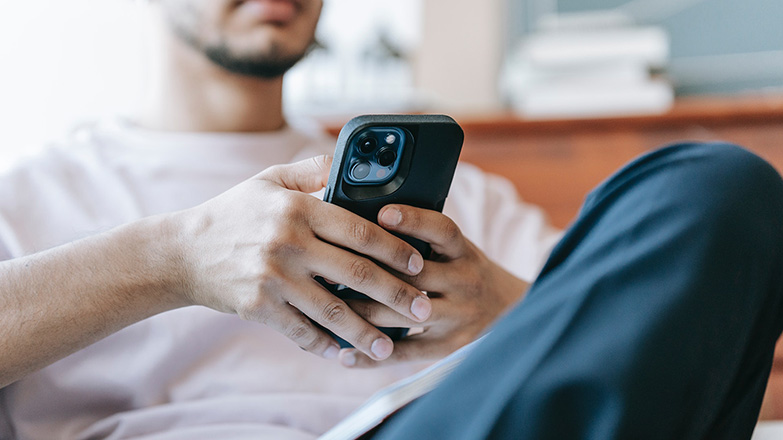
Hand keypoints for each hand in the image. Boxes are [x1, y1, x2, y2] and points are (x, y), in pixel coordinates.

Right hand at [169, 156, 431, 361]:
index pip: (360, 230)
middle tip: (425, 310)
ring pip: (333, 311)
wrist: (182, 252)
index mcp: (298, 208)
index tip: (419, 263)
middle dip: (397, 295)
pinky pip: (301, 332)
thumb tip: (353, 162)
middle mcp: (289, 242)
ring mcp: (273, 278)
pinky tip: (347, 355)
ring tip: (392, 347)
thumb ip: (313, 170)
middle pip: (357, 274)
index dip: (396, 249)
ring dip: (367, 333)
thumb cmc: (233, 213)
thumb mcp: (269, 180)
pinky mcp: (259, 308)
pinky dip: (326, 346)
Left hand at [339, 204, 528, 367]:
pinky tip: (344, 354)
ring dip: (360, 312)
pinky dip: (372, 356)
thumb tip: (371, 217)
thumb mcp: (458, 250)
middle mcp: (465, 282)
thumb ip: (425, 238)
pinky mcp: (449, 348)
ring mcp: (458, 317)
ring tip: (325, 307)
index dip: (413, 219)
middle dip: (368, 272)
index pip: (442, 230)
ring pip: (402, 315)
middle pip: (413, 276)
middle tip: (328, 266)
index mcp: (465, 252)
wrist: (514, 312)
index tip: (381, 213)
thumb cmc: (468, 272)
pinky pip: (406, 353)